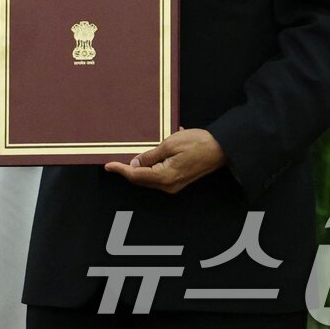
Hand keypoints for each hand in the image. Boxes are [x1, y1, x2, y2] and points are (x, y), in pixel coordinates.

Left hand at [104, 128, 227, 193]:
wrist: (221, 149)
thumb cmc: (198, 143)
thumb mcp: (170, 144)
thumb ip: (150, 156)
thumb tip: (135, 163)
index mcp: (165, 177)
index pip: (136, 176)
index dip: (120, 170)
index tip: (108, 165)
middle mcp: (169, 185)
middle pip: (141, 180)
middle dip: (127, 171)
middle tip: (115, 161)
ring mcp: (175, 184)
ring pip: (149, 178)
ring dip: (138, 168)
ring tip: (129, 156)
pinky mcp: (179, 180)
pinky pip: (159, 175)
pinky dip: (150, 167)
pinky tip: (150, 155)